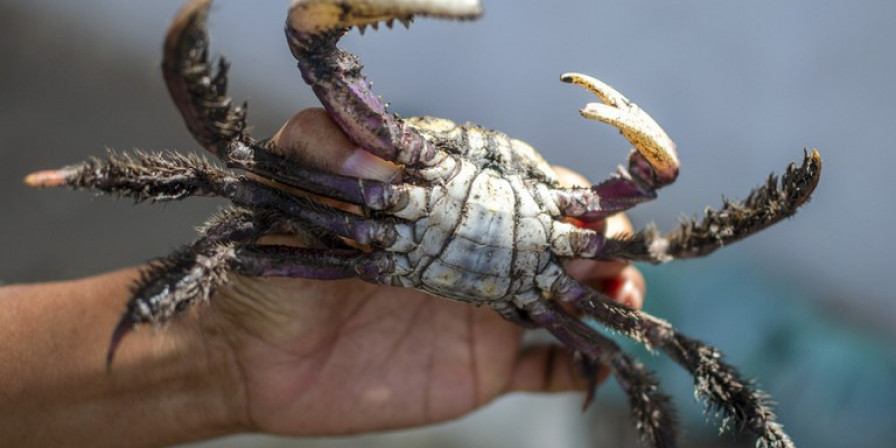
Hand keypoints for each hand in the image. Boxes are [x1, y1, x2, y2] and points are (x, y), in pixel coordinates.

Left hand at [204, 108, 646, 435]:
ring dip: (606, 294)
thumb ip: (327, 148)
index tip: (582, 200)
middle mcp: (473, 253)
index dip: (560, 191)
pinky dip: (580, 363)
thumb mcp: (289, 192)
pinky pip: (545, 366)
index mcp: (444, 208)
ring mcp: (482, 311)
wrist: (252, 358)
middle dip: (597, 241)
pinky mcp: (481, 367)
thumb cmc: (269, 268)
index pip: (519, 186)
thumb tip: (383, 154)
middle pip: (557, 242)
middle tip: (614, 252)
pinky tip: (599, 358)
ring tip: (624, 297)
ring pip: (566, 298)